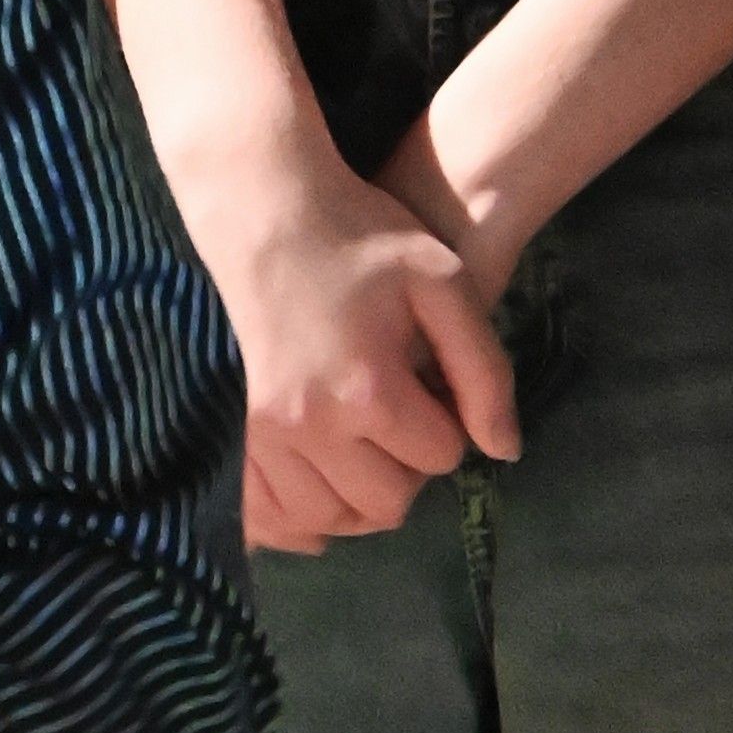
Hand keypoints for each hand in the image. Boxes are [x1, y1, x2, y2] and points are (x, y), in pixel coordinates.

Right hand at [198, 161, 519, 558]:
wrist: (262, 212)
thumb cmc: (361, 239)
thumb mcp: (445, 286)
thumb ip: (484, 370)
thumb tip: (502, 452)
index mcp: (368, 390)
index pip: (439, 456)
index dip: (449, 423)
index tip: (430, 386)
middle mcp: (308, 426)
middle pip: (385, 503)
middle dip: (409, 470)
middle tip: (402, 421)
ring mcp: (258, 436)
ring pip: (326, 520)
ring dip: (358, 497)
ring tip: (365, 446)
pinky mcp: (230, 436)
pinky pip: (264, 516)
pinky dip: (298, 520)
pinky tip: (320, 487)